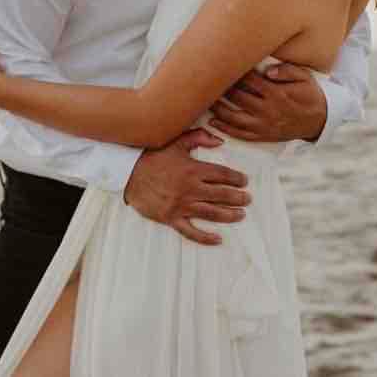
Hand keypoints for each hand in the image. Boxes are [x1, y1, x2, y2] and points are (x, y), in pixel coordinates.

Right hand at [124, 129, 250, 244]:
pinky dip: (205, 237)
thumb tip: (220, 141)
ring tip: (241, 215)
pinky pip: (191, 231)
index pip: (222, 175)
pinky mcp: (171, 218)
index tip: (245, 181)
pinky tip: (218, 239)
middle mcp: (190, 189)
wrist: (128, 173)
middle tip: (248, 199)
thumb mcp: (176, 141)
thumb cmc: (153, 156)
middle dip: (237, 197)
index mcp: (193, 169)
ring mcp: (181, 205)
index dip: (236, 178)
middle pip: (221, 195)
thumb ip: (199, 137)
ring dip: (228, 215)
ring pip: (211, 213)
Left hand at [210, 64, 326, 142]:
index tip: (224, 63)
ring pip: (234, 117)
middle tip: (209, 78)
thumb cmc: (309, 94)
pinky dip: (225, 128)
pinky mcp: (263, 135)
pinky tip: (213, 122)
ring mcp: (264, 125)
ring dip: (218, 108)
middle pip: (238, 97)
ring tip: (206, 99)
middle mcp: (268, 110)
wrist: (319, 120)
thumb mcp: (304, 77)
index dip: (235, 72)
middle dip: (223, 87)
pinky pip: (240, 134)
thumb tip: (268, 70)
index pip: (249, 80)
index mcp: (277, 93)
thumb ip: (287, 71)